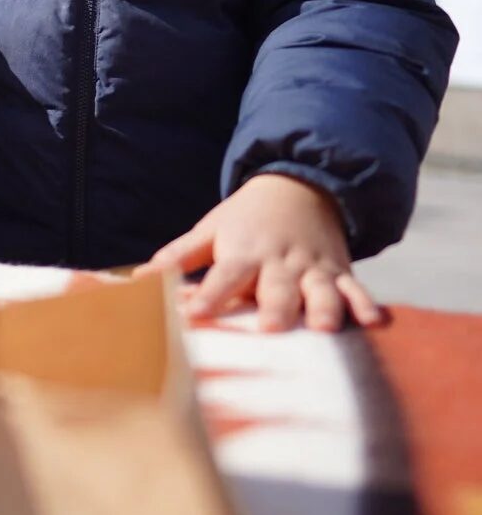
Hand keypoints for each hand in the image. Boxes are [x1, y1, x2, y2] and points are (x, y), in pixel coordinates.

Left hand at [134, 173, 381, 331]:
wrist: (299, 186)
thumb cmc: (246, 218)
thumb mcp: (210, 230)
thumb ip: (179, 255)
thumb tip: (139, 276)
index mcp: (243, 252)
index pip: (223, 277)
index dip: (209, 296)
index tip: (193, 316)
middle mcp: (279, 262)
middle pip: (276, 287)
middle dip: (273, 306)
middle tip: (269, 328)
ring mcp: (313, 267)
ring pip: (321, 289)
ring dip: (323, 307)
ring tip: (324, 329)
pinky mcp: (340, 272)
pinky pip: (357, 289)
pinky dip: (366, 304)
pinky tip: (375, 323)